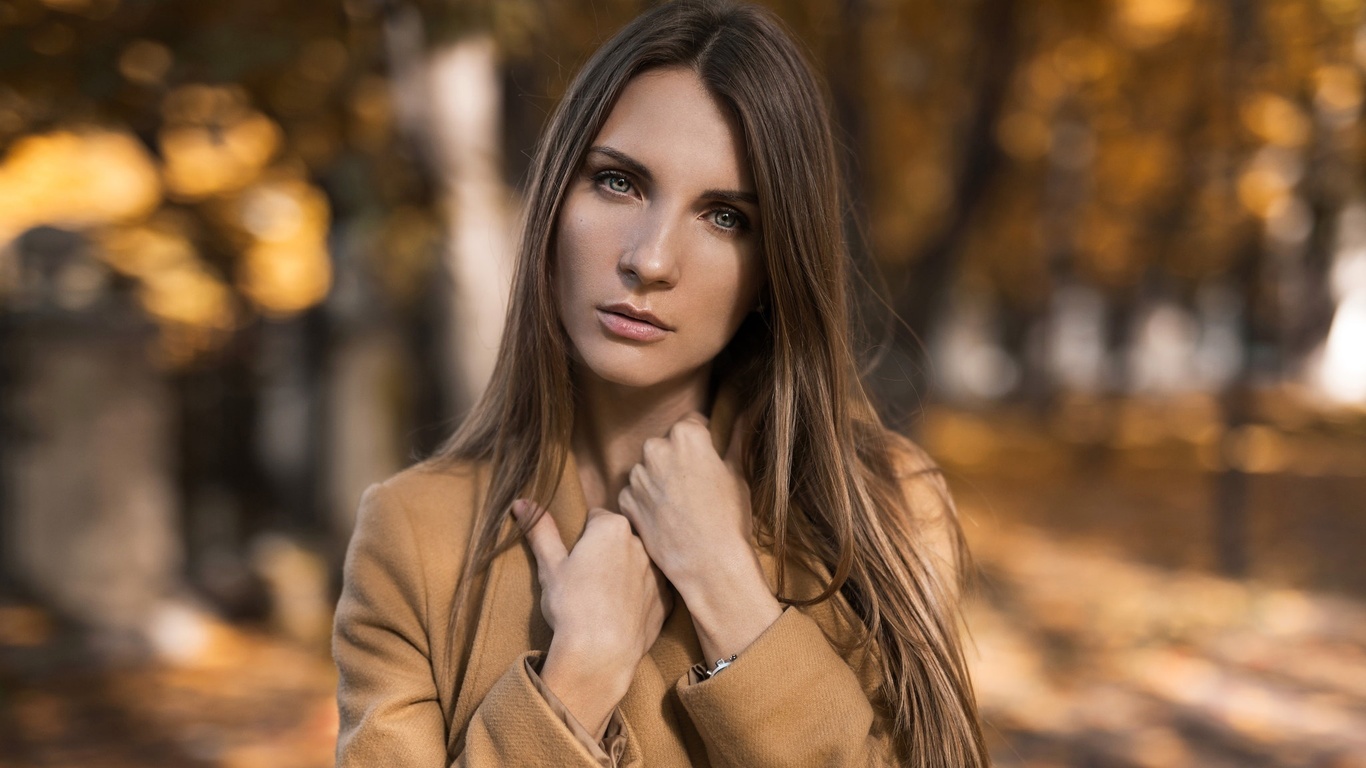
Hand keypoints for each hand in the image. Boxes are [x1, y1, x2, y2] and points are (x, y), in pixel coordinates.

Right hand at [513, 500, 671, 736]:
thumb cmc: (572, 606)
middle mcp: (641, 544)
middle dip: (604, 552)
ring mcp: (657, 572)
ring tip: (600, 601)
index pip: (595, 518)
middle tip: (584, 581)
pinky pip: (649, 590)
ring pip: (635, 564)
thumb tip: (522, 502)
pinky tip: (619, 614)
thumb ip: (540, 530)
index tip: (573, 560)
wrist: (601, 654)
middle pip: (618, 540)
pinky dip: (637, 597)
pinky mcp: (666, 600)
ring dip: (622, 573)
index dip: (581, 538)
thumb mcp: (549, 565)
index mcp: (613, 527)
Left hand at [616, 412, 754, 592]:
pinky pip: (635, 492)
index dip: (702, 442)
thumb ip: (736, 438)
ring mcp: (637, 475)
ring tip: (681, 505)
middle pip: (665, 444)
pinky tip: (666, 517)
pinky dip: (647, 501)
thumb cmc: (730, 518)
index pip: (691, 423)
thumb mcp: (738, 474)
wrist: (709, 564)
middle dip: (677, 458)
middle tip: (695, 485)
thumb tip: (747, 413)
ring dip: (659, 479)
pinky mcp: (626, 500)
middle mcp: (656, 448)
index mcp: (686, 435)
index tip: (709, 461)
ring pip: (648, 468)